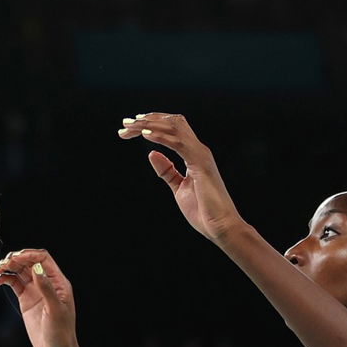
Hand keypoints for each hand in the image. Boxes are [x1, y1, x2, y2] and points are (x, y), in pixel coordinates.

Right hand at [0, 249, 78, 346]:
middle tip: (3, 264)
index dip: (29, 254)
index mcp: (58, 282)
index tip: (15, 258)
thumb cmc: (61, 333)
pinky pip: (14, 283)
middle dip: (16, 259)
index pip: (43, 259)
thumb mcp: (55, 310)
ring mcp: (35, 291)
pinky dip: (5, 279)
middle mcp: (46, 283)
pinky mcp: (26, 299)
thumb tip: (36, 268)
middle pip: (29, 262)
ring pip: (20, 271)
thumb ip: (46, 288)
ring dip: (8, 267)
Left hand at [118, 113, 245, 240]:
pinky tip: (145, 135)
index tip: (129, 126)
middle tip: (124, 123)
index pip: (173, 128)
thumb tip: (152, 154)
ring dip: (150, 125)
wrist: (221, 226)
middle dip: (147, 119)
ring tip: (130, 125)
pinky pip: (178, 144)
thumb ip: (167, 171)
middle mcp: (198, 150)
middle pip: (172, 122)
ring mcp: (200, 155)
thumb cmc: (203, 210)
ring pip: (174, 128)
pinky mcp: (200, 164)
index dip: (152, 123)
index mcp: (194, 154)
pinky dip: (161, 137)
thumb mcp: (178, 187)